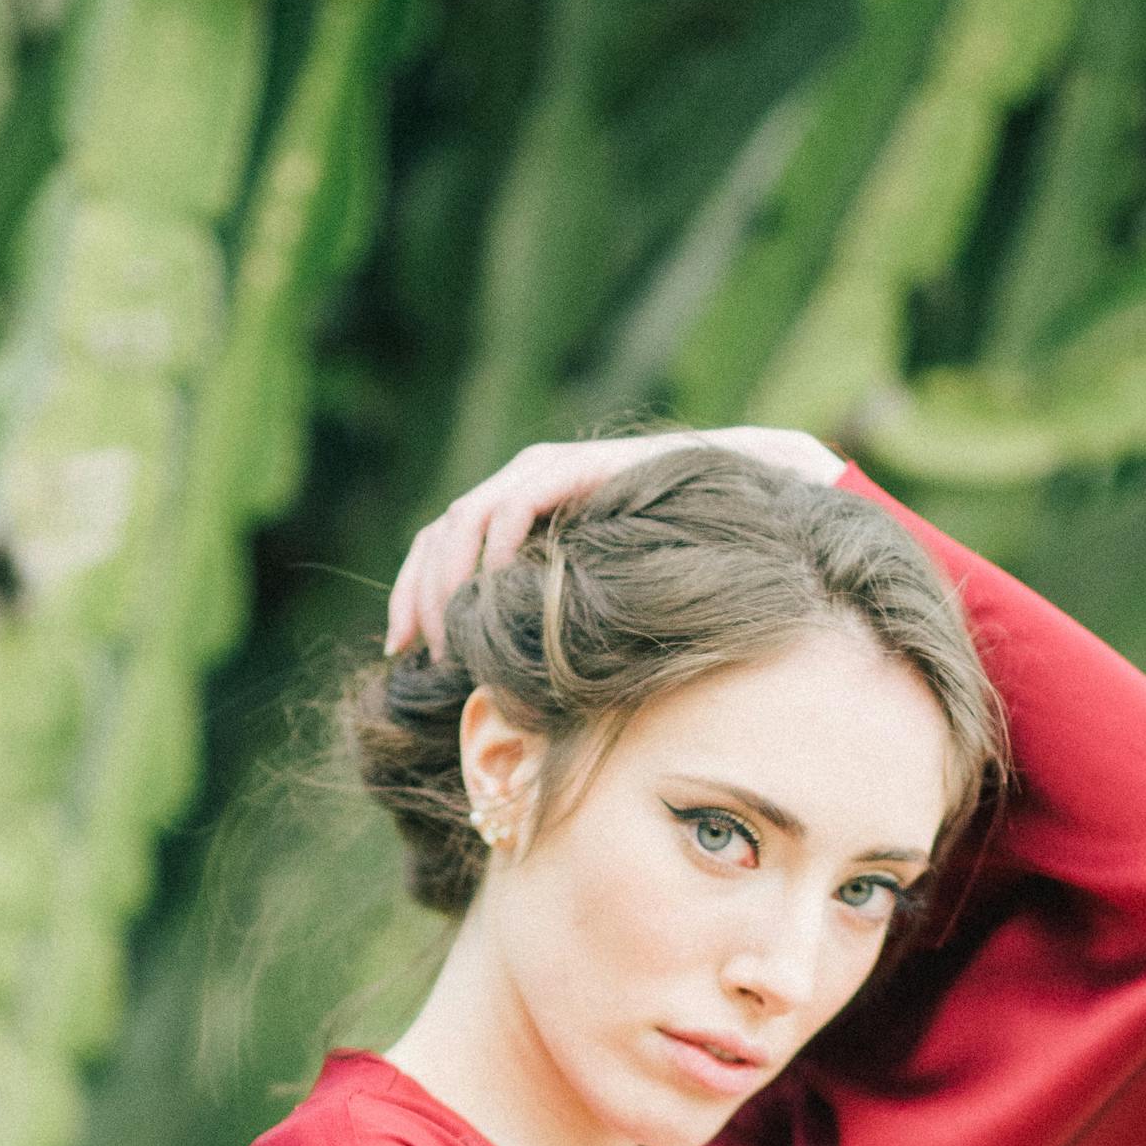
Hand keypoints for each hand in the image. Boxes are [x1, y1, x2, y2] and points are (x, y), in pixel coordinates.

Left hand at [382, 427, 843, 656]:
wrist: (743, 494)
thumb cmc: (676, 556)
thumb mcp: (599, 594)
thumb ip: (553, 616)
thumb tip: (504, 677)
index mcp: (514, 512)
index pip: (437, 549)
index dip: (411, 597)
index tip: (402, 654)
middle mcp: (519, 485)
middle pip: (437, 535)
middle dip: (418, 596)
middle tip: (417, 654)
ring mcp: (543, 471)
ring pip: (462, 519)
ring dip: (447, 580)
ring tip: (451, 636)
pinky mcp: (572, 468)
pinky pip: (512, 504)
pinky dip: (494, 548)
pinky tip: (495, 592)